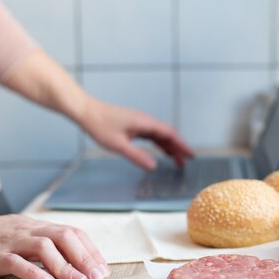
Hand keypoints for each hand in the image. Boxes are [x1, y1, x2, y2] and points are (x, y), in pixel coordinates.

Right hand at [0, 209, 109, 278]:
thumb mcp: (26, 237)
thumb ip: (48, 246)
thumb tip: (79, 264)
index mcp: (39, 227)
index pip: (73, 233)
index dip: (91, 251)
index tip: (104, 270)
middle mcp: (29, 231)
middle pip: (63, 236)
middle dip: (84, 257)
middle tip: (97, 277)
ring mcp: (11, 242)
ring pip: (43, 247)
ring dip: (64, 264)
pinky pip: (16, 262)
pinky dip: (33, 272)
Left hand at [80, 98, 194, 168]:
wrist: (86, 111)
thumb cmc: (100, 125)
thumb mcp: (118, 144)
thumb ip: (137, 156)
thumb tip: (153, 167)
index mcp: (145, 122)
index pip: (170, 133)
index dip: (182, 145)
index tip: (192, 155)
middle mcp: (145, 121)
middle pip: (168, 134)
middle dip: (179, 148)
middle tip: (187, 162)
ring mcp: (140, 122)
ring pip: (161, 135)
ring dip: (170, 147)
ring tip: (178, 161)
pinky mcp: (134, 125)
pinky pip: (152, 135)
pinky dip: (160, 144)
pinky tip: (162, 152)